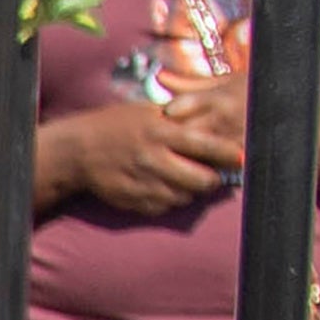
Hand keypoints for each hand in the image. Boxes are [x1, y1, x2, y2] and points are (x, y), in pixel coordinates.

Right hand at [40, 90, 243, 220]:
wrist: (77, 150)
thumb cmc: (116, 125)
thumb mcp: (147, 112)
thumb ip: (179, 121)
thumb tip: (214, 129)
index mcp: (160, 131)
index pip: (206, 145)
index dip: (229, 154)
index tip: (242, 158)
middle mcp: (153, 158)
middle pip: (201, 180)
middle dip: (212, 180)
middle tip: (212, 176)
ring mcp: (143, 182)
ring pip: (185, 197)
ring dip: (190, 191)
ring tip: (184, 180)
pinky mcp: (134, 200)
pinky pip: (164, 207)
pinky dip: (169, 200)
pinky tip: (162, 188)